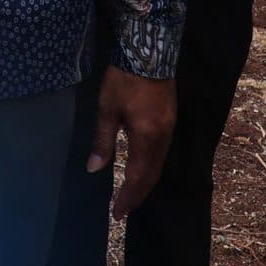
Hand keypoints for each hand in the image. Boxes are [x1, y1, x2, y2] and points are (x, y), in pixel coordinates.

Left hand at [87, 67, 176, 217]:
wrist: (149, 52)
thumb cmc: (123, 80)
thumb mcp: (107, 110)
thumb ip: (102, 141)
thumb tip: (94, 169)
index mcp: (147, 138)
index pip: (138, 177)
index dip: (128, 197)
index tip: (117, 213)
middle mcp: (163, 138)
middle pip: (152, 176)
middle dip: (137, 195)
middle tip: (123, 210)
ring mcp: (170, 129)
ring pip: (159, 165)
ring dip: (146, 183)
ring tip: (131, 195)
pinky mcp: (171, 120)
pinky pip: (162, 153)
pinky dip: (151, 168)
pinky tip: (143, 169)